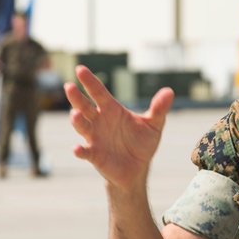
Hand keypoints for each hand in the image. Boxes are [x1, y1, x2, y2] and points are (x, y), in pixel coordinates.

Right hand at [64, 65, 174, 189]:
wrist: (137, 169)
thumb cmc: (142, 143)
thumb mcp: (154, 125)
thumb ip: (159, 109)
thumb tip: (169, 91)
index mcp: (112, 110)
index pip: (98, 92)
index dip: (89, 81)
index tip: (80, 69)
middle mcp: (99, 121)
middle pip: (85, 106)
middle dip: (76, 97)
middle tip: (69, 86)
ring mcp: (95, 138)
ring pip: (82, 126)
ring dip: (77, 121)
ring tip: (75, 114)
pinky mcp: (95, 155)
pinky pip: (85, 152)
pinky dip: (80, 151)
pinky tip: (77, 149)